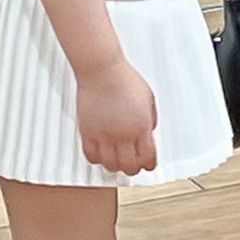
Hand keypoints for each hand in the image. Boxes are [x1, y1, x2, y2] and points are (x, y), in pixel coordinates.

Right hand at [77, 60, 157, 176]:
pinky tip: (101, 154)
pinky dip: (97, 159)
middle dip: (133, 168)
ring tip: (116, 162)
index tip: (148, 164)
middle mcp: (123, 134)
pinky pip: (91, 156)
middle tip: (132, 165)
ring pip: (110, 165)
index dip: (149, 164)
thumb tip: (148, 133)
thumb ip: (150, 119)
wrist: (102, 70)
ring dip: (115, 166)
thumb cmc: (124, 78)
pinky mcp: (88, 132)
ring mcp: (104, 134)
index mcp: (141, 126)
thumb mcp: (149, 98)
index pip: (147, 157)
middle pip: (129, 166)